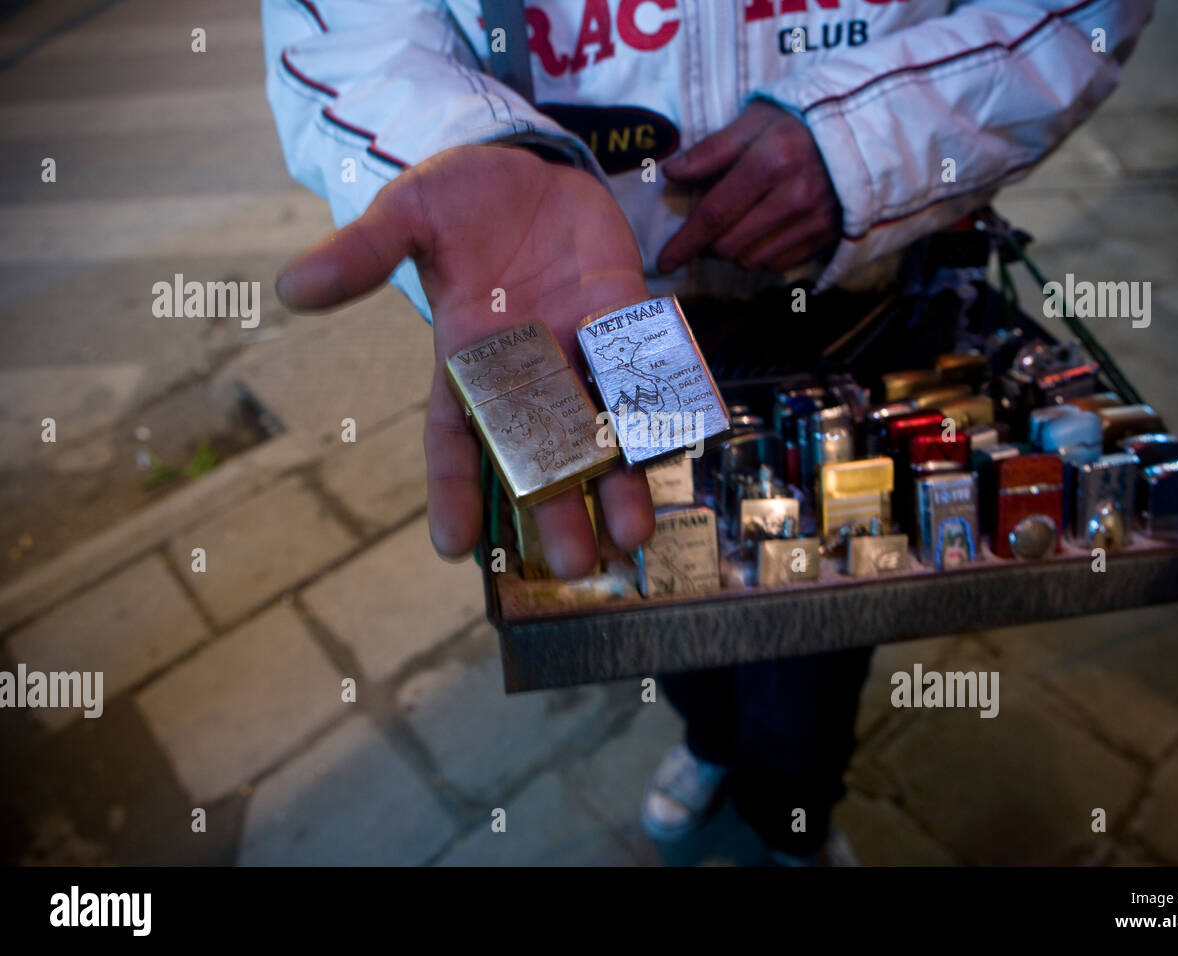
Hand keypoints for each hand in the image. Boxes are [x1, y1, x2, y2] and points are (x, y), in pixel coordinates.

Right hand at [276, 145, 654, 577]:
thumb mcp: (405, 215)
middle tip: (575, 567)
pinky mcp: (623, 315)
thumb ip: (362, 252)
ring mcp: (578, 347)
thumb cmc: (458, 198)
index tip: (454, 546)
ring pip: (601, 427)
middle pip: (541, 451)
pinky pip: (644, 368)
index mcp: (466, 356)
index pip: (455, 434)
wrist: (525, 163)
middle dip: (555, 508)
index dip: (453, 487)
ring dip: (619, 481)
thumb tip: (292, 288)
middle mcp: (526, 368)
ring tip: (634, 536)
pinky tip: (675, 450)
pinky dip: (657, 405)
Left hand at [657, 100, 841, 273]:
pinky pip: (778, 265)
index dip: (685, 242)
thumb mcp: (754, 120)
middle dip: (708, 244)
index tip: (665, 261)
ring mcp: (814, 221)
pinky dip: (761, 256)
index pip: (715, 214)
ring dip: (735, 251)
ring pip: (752, 261)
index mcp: (771, 161)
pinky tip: (762, 233)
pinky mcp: (827, 237)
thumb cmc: (798, 122)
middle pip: (730, 245)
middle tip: (707, 228)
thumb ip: (712, 149)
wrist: (862, 133)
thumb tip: (671, 174)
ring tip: (737, 225)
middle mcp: (795, 196)